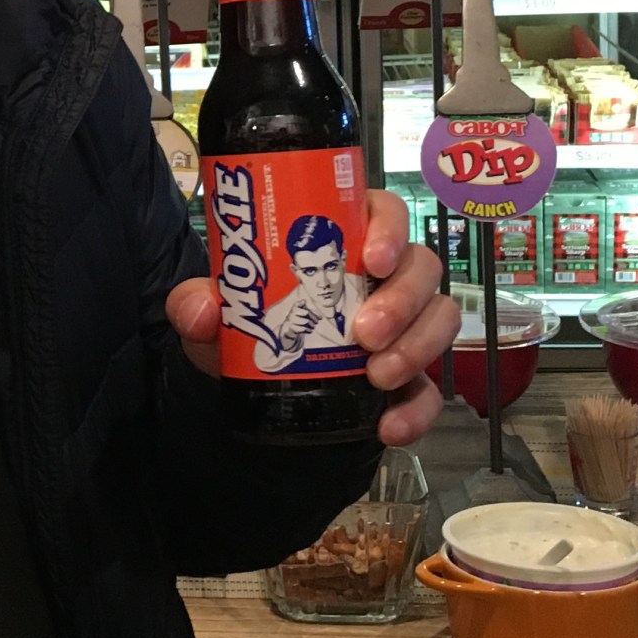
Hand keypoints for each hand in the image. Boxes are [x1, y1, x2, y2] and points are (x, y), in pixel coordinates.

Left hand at [166, 188, 457, 447]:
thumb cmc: (248, 322)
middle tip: (364, 332)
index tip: (373, 259)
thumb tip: (199, 311)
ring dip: (416, 347)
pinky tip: (390, 426)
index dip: (389, 228)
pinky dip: (418, 409)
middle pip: (422, 266)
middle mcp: (384, 275)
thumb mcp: (218, 311)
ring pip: (440, 318)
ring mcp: (405, 323)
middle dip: (402, 300)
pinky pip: (431, 388)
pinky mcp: (410, 374)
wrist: (257, 384)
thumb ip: (197, 303)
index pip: (385, 211)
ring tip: (377, 376)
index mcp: (346, 238)